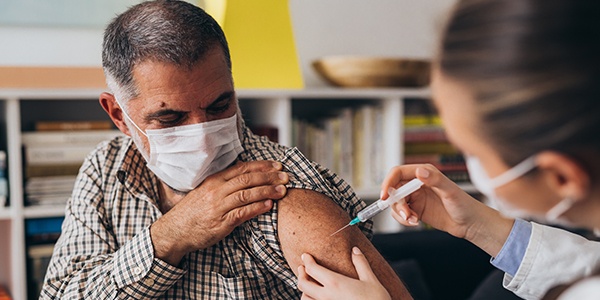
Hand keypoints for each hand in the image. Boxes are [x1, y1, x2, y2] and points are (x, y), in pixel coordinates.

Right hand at [151, 160, 288, 264]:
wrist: (175, 231)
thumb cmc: (193, 211)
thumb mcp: (206, 191)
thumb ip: (224, 183)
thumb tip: (246, 174)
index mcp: (214, 180)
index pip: (242, 168)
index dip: (262, 166)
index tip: (278, 166)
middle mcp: (217, 191)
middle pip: (248, 179)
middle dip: (270, 177)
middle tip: (286, 177)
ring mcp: (218, 207)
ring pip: (247, 194)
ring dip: (268, 191)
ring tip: (283, 191)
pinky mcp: (220, 223)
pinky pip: (242, 213)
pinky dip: (257, 208)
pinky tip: (269, 205)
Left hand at [297, 247, 390, 299]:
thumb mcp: (371, 280)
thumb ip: (361, 263)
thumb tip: (355, 250)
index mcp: (335, 283)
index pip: (312, 269)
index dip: (307, 260)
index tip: (306, 256)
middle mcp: (327, 296)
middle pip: (303, 284)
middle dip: (300, 274)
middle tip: (303, 268)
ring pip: (304, 299)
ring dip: (304, 290)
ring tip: (309, 284)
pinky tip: (316, 297)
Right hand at [381, 164, 512, 255]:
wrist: (470, 224)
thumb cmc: (464, 205)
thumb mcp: (450, 191)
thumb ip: (434, 180)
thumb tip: (419, 171)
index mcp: (423, 173)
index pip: (398, 173)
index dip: (388, 182)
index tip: (385, 196)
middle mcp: (417, 183)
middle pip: (394, 190)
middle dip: (396, 203)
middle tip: (405, 214)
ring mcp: (415, 197)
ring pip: (395, 203)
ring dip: (400, 213)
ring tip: (413, 220)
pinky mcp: (415, 210)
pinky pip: (400, 213)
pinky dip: (403, 219)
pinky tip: (415, 222)